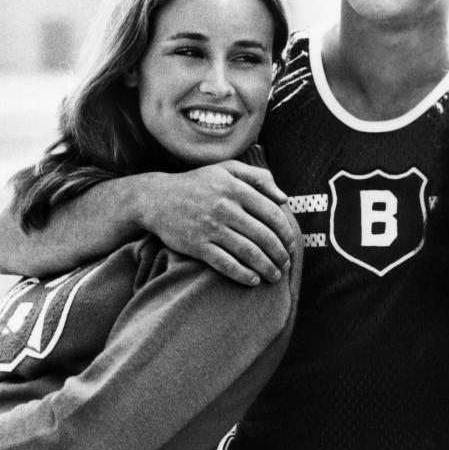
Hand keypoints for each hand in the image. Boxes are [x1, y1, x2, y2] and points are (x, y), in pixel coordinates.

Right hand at [136, 161, 294, 285]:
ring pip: (248, 252)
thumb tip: (285, 199)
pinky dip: (243, 274)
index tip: (292, 245)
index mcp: (236, 188)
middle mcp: (225, 207)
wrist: (156, 198)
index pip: (272, 213)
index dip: (286, 232)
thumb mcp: (227, 169)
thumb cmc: (197, 183)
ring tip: (276, 276)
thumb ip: (259, 178)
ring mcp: (210, 228)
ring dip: (267, 267)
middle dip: (280, 254)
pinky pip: (226, 264)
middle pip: (264, 236)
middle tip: (287, 264)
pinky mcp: (197, 245)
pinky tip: (254, 280)